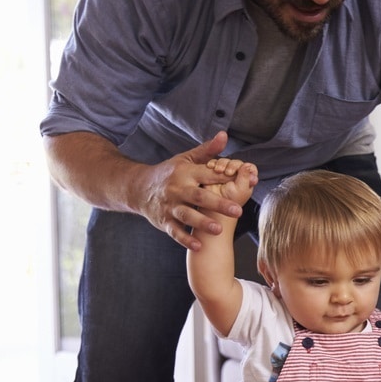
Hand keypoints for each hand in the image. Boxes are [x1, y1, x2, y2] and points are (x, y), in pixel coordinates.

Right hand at [136, 131, 258, 249]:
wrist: (139, 188)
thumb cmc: (170, 173)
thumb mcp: (186, 158)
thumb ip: (208, 151)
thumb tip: (225, 135)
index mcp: (185, 172)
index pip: (207, 175)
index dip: (224, 178)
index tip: (242, 180)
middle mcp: (177, 189)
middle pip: (199, 197)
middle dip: (218, 204)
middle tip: (237, 210)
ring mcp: (170, 206)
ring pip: (187, 215)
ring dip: (202, 223)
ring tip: (219, 230)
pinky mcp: (164, 221)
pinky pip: (175, 231)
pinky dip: (185, 239)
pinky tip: (199, 246)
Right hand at [201, 157, 257, 206]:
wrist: (214, 211)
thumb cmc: (230, 207)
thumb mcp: (241, 191)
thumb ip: (246, 177)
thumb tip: (248, 166)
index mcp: (247, 179)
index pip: (249, 167)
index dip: (244, 167)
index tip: (239, 170)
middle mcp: (237, 176)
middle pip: (236, 162)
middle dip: (231, 165)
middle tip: (228, 172)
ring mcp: (225, 174)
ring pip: (225, 161)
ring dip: (221, 163)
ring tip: (218, 170)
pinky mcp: (213, 174)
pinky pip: (214, 164)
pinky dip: (212, 163)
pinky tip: (211, 167)